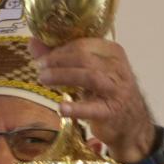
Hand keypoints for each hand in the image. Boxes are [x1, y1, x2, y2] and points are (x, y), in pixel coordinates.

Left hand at [31, 37, 155, 162]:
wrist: (130, 121)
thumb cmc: (104, 91)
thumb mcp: (86, 71)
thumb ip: (60, 56)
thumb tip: (32, 42)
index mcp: (111, 52)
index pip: (82, 44)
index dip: (59, 50)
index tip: (41, 58)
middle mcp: (117, 67)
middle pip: (84, 58)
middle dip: (57, 61)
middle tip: (39, 68)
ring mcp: (116, 89)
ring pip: (89, 77)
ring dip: (62, 76)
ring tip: (43, 80)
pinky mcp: (111, 111)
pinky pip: (93, 108)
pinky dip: (76, 107)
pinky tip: (61, 107)